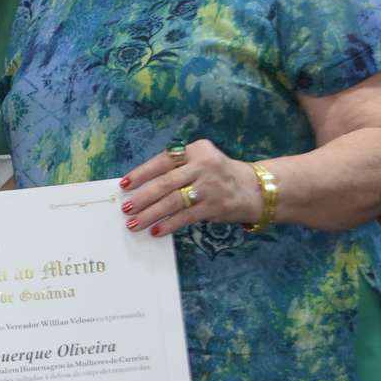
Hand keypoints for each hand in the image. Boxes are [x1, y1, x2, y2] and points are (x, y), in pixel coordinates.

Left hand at [119, 140, 262, 237]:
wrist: (256, 189)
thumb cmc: (220, 176)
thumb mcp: (202, 161)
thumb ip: (178, 169)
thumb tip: (143, 188)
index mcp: (196, 150)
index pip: (163, 160)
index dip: (142, 173)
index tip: (125, 185)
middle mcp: (203, 165)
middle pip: (166, 183)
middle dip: (143, 197)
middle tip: (126, 208)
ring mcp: (209, 186)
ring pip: (173, 201)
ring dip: (150, 214)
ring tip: (134, 223)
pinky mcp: (214, 206)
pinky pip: (185, 217)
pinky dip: (168, 225)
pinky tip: (156, 231)